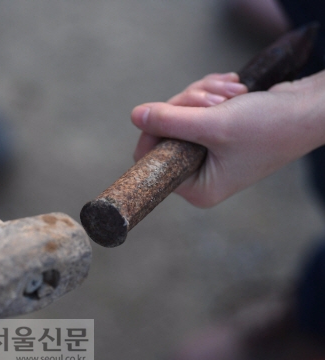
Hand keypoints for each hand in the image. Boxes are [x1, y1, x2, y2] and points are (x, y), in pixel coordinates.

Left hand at [131, 71, 324, 206]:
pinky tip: (234, 87)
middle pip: (164, 132)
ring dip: (202, 95)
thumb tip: (135, 115)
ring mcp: (208, 152)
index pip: (152, 161)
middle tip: (214, 98)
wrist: (311, 108)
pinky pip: (196, 107)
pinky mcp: (216, 133)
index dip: (155, 131)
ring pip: (179, 114)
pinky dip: (211, 93)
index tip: (173, 109)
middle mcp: (200, 175)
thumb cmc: (270, 126)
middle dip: (186, 106)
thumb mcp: (215, 125)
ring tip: (233, 90)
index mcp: (199, 189)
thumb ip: (171, 121)